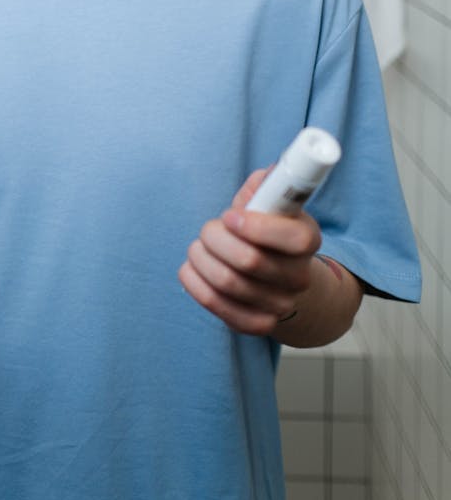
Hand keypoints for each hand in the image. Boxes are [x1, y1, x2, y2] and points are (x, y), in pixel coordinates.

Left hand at [178, 169, 321, 335]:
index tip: (228, 216)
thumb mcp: (269, 200)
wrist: (276, 273)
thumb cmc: (265, 228)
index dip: (255, 226)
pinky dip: (197, 284)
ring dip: (201, 258)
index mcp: (307, 238)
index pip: (293, 239)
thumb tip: (266, 176)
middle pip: (250, 261)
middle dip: (216, 238)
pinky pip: (220, 308)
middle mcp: (300, 275)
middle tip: (208, 229)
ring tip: (198, 247)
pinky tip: (192, 269)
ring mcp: (281, 303)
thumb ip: (265, 184)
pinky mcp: (258, 323)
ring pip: (228, 282)